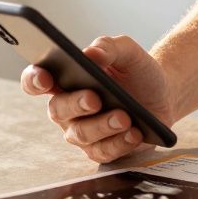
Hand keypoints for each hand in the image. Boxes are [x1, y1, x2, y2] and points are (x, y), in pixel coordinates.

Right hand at [20, 35, 177, 163]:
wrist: (164, 93)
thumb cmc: (137, 71)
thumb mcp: (127, 52)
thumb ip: (108, 47)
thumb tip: (91, 53)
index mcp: (65, 80)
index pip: (36, 81)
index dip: (34, 80)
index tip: (45, 77)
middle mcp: (67, 108)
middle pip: (57, 110)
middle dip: (76, 104)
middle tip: (95, 98)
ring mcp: (82, 131)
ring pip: (81, 134)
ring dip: (103, 126)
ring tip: (124, 117)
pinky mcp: (101, 149)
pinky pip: (103, 151)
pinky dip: (120, 143)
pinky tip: (134, 133)